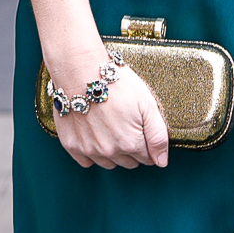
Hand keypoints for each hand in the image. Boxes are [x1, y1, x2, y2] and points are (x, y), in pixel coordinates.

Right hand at [47, 49, 168, 169]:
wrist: (80, 69)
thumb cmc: (116, 83)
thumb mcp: (148, 105)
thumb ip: (158, 137)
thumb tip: (161, 163)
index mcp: (131, 144)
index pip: (147, 159)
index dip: (146, 145)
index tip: (140, 128)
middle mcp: (110, 152)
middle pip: (128, 163)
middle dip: (131, 149)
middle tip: (125, 125)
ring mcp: (90, 150)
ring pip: (109, 163)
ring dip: (112, 152)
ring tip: (109, 128)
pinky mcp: (72, 145)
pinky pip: (86, 161)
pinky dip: (91, 153)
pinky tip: (93, 135)